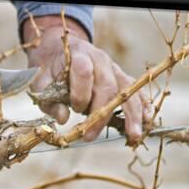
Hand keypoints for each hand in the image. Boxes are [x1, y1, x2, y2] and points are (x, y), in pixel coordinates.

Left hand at [23, 16, 151, 142]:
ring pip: (128, 91)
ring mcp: (114, 69)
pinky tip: (148, 121)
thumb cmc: (51, 70)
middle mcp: (100, 60)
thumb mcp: (41, 82)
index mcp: (79, 56)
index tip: (73, 109)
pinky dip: (144, 106)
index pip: (84, 72)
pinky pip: (136, 91)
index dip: (80, 93)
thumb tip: (62, 119)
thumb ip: (48, 101)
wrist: (62, 51)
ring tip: (134, 135)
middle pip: (108, 87)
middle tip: (91, 137)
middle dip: (101, 114)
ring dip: (133, 114)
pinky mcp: (122, 78)